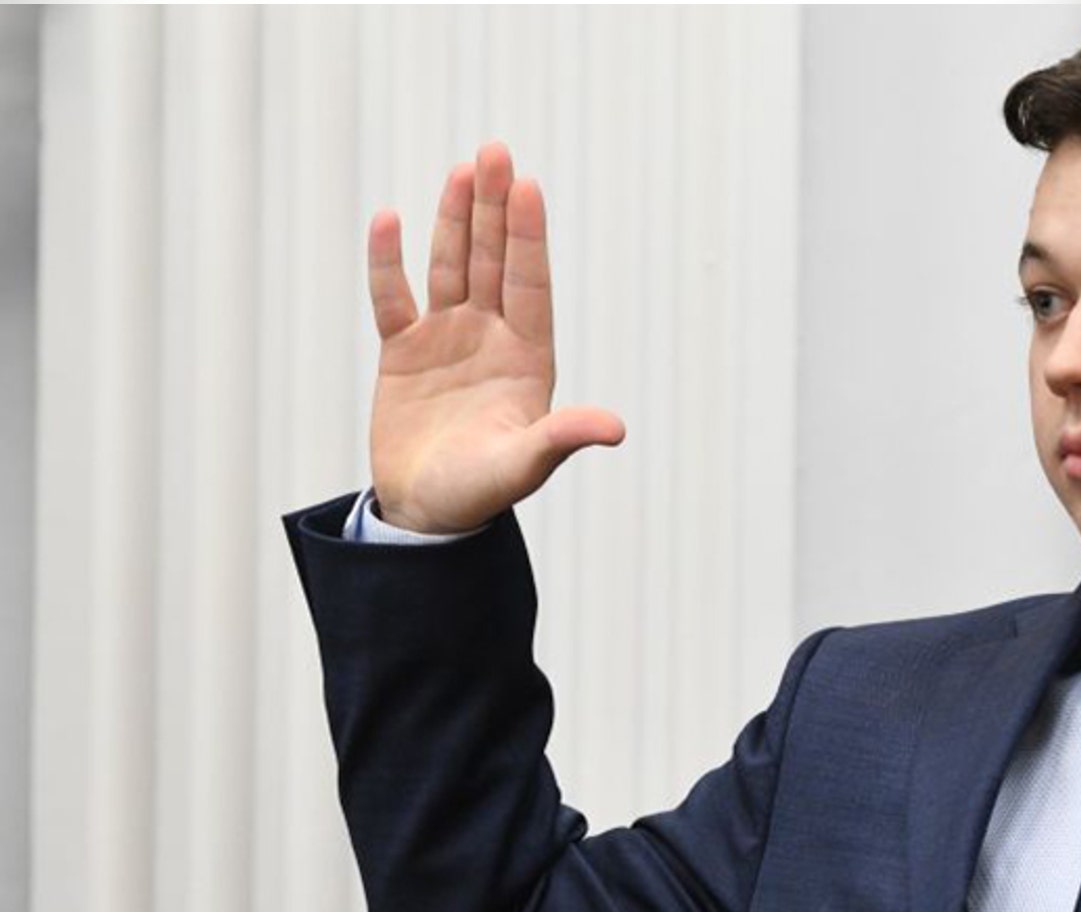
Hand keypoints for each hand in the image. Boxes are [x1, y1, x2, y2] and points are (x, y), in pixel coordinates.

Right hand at [365, 141, 624, 533]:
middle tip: (496, 150)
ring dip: (456, 220)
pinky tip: (389, 218)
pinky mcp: (404, 353)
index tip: (528, 186)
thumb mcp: (524, 466)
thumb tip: (615, 429)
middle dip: (494, 208)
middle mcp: (491, 338)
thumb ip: (561, 439)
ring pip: (451, 267)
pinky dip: (388, 263)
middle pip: (493, 261)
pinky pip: (393, 299)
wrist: (428, 515)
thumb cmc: (482, 493)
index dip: (527, 237)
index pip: (530, 284)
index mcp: (528, 358)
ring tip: (463, 168)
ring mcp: (447, 340)